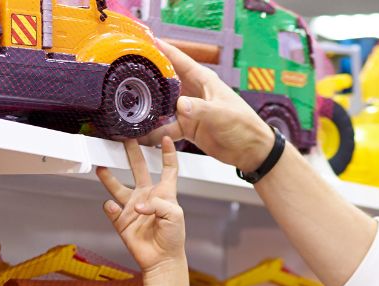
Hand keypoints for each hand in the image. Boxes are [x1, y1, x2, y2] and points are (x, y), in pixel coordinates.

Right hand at [97, 137, 185, 274]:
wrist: (161, 260)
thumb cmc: (173, 238)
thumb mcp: (174, 215)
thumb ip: (158, 204)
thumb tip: (137, 206)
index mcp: (164, 193)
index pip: (167, 168)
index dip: (167, 153)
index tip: (166, 138)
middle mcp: (147, 196)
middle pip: (139, 169)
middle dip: (132, 154)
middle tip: (124, 139)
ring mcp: (132, 207)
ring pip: (117, 186)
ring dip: (109, 177)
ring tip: (102, 167)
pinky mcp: (121, 220)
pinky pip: (111, 209)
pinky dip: (109, 207)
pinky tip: (111, 206)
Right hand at [140, 40, 275, 172]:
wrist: (251, 150)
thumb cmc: (244, 126)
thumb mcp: (222, 114)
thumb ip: (200, 109)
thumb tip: (180, 105)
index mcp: (203, 80)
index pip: (178, 59)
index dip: (161, 49)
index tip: (142, 41)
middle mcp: (193, 92)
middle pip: (165, 81)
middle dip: (147, 78)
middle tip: (126, 76)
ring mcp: (189, 110)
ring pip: (163, 105)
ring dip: (148, 107)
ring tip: (129, 107)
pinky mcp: (188, 127)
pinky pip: (166, 127)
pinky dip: (155, 130)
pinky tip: (142, 132)